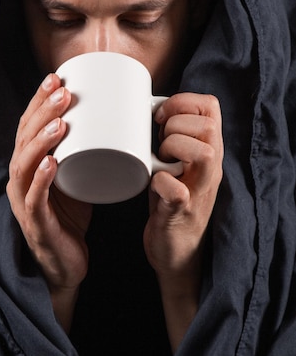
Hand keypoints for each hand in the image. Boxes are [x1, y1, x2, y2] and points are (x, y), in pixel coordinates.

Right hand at [7, 74, 91, 329]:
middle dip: (42, 111)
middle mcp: (20, 178)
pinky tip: (51, 163)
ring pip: (24, 163)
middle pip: (24, 137)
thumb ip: (84, 150)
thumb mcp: (76, 175)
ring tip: (61, 121)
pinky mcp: (35, 223)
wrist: (66, 264)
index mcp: (28, 163)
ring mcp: (24, 200)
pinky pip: (34, 198)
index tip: (57, 76)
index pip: (27, 125)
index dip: (38, 100)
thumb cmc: (71, 215)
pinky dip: (41, 179)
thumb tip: (114, 119)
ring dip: (41, 139)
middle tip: (63, 91)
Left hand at [143, 92, 222, 348]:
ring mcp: (200, 191)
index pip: (211, 107)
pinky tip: (152, 184)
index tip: (160, 114)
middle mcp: (210, 168)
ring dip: (174, 147)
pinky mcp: (182, 213)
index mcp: (208, 150)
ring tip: (159, 159)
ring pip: (205, 153)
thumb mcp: (176, 163)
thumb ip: (171, 137)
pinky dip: (160, 182)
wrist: (177, 254)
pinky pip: (177, 191)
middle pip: (209, 127)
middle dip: (176, 124)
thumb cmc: (170, 200)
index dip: (184, 102)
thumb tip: (144, 106)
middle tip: (158, 141)